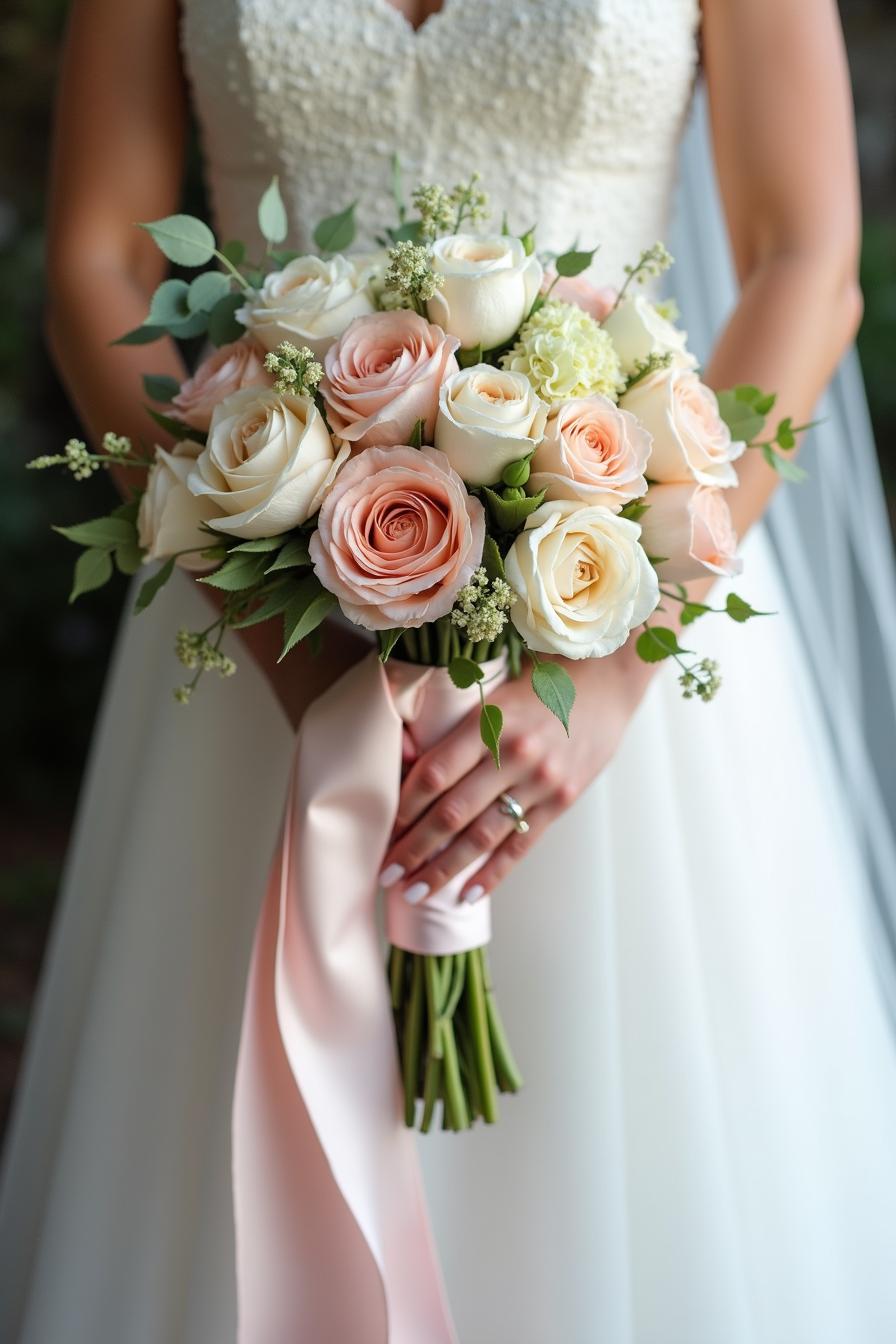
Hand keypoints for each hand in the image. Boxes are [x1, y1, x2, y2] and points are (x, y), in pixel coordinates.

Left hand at [379, 646, 651, 904]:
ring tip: (416, 892)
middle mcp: (514, 755)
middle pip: (452, 812)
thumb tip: (404, 759)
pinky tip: (467, 895)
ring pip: (483, 836)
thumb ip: (454, 727)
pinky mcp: (562, 801)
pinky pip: (521, 845)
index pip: (435, 774)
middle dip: (414, 848)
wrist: (606, 681)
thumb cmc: (539, 682)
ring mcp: (540, 781)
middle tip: (386, 874)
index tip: (383, 829)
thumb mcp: (492, 691)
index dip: (404, 806)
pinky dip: (493, 874)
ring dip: (444, 869)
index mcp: (488, 722)